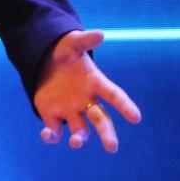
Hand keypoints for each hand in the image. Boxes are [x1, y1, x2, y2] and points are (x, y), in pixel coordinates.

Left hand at [32, 29, 140, 152]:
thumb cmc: (64, 52)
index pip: (114, 96)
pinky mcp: (51, 116)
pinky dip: (52, 136)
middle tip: (112, 147)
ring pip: (79, 130)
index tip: (136, 118)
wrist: (43, 61)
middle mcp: (86, 101)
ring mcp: (70, 111)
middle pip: (101, 120)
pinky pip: (54, 131)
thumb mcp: (71, 43)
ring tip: (76, 143)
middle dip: (107, 133)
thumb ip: (84, 40)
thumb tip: (100, 34)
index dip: (125, 106)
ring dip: (79, 138)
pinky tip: (47, 134)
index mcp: (95, 83)